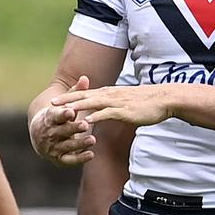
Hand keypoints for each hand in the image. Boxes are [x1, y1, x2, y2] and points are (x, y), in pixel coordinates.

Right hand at [30, 76, 96, 165]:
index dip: (62, 114)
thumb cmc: (56, 116)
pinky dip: (80, 158)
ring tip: (92, 139)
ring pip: (67, 146)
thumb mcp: (64, 104)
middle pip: (62, 131)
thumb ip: (75, 93)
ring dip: (79, 143)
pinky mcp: (59, 159)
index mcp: (49, 118)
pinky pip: (69, 160)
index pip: (55, 116)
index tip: (71, 111)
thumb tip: (85, 78)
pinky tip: (91, 154)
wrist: (40, 136)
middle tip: (84, 125)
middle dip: (73, 128)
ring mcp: (53, 147)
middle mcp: (49, 133)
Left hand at [53, 84, 172, 128]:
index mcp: (110, 93)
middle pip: (85, 96)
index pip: (86, 94)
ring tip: (64, 111)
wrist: (163, 99)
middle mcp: (110, 95)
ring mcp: (117, 102)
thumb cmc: (146, 103)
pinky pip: (107, 113)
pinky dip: (96, 116)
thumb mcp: (126, 102)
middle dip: (68, 99)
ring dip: (78, 107)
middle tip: (51, 103)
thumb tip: (107, 110)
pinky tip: (87, 121)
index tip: (57, 100)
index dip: (71, 96)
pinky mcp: (124, 111)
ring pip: (93, 103)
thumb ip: (114, 105)